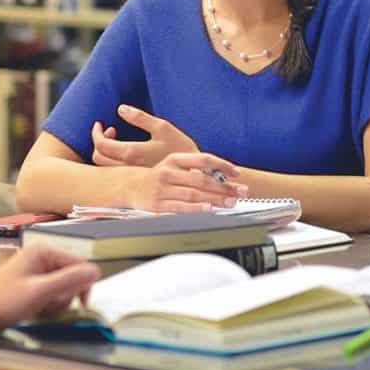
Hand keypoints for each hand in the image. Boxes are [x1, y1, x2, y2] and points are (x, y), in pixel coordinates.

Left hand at [0, 244, 99, 329]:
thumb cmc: (6, 301)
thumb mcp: (40, 291)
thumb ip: (68, 280)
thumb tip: (96, 271)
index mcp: (45, 251)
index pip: (79, 265)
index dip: (83, 285)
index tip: (81, 306)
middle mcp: (43, 256)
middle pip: (72, 277)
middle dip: (65, 295)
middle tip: (47, 305)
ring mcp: (37, 269)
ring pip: (63, 287)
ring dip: (56, 302)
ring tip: (39, 309)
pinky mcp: (33, 281)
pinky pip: (52, 292)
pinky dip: (48, 303)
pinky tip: (35, 309)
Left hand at [90, 105, 198, 167]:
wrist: (196, 173)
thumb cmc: (181, 148)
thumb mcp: (163, 127)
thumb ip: (140, 117)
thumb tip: (120, 108)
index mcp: (132, 153)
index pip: (101, 145)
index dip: (96, 133)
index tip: (100, 124)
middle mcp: (128, 167)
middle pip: (98, 158)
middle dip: (99, 141)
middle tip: (110, 130)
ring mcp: (133, 176)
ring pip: (105, 167)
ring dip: (105, 152)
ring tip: (116, 140)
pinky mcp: (138, 181)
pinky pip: (115, 173)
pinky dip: (112, 161)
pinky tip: (124, 152)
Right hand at [123, 152, 247, 212]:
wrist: (128, 185)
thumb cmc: (157, 176)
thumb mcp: (173, 165)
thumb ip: (194, 168)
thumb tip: (222, 175)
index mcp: (174, 159)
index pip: (203, 159)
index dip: (221, 165)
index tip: (236, 172)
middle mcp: (168, 172)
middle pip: (202, 179)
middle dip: (225, 186)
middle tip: (242, 191)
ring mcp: (163, 189)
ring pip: (194, 194)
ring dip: (215, 199)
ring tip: (231, 202)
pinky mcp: (158, 205)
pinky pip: (180, 208)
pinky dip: (196, 209)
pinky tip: (209, 210)